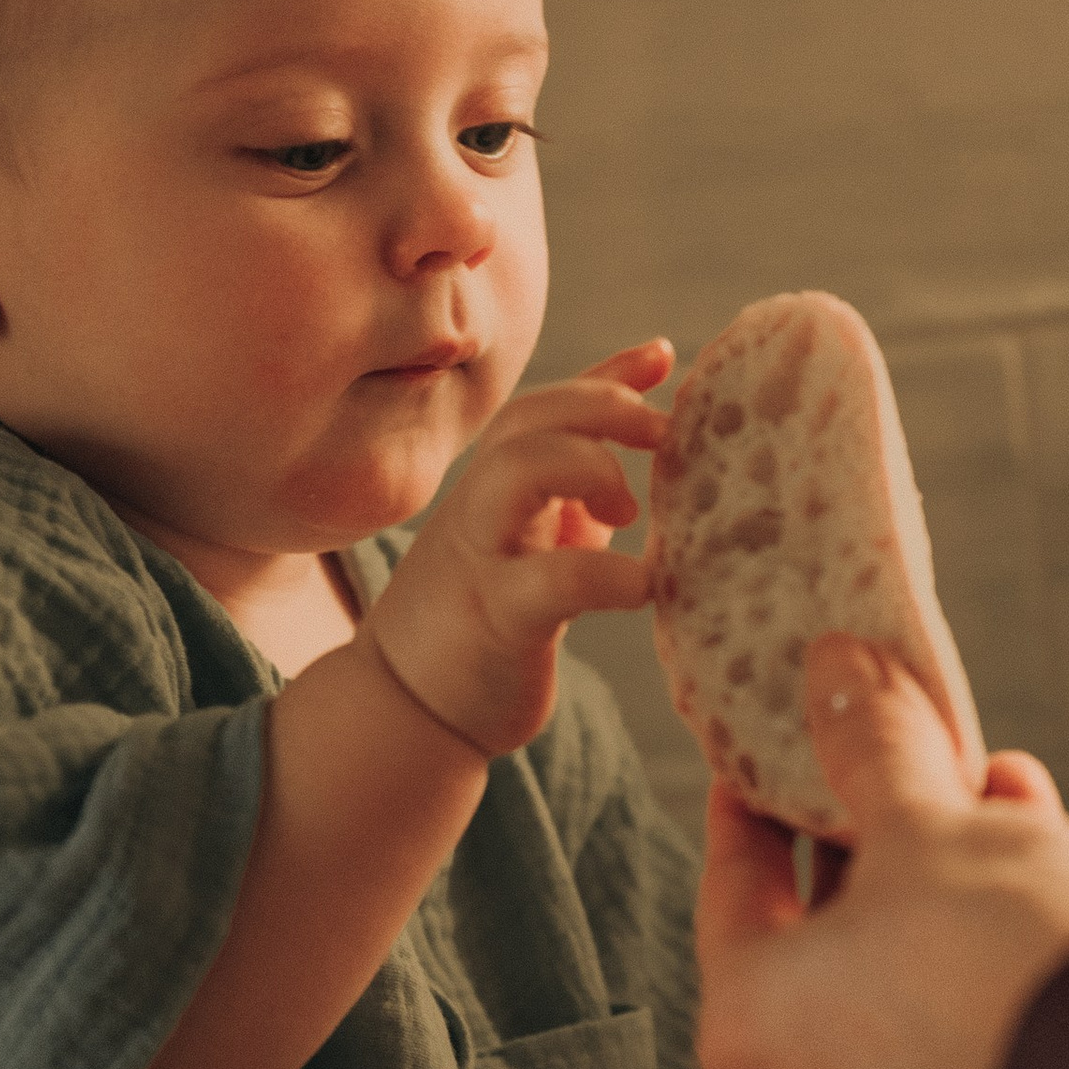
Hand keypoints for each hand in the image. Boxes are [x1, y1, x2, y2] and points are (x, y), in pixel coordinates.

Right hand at [365, 341, 671, 756]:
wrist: (404, 711)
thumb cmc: (484, 617)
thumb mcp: (533, 535)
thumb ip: (579, 476)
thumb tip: (641, 413)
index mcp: (492, 490)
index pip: (542, 407)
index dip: (607, 376)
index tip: (665, 358)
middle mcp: (480, 511)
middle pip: (528, 419)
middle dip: (603, 408)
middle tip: (663, 439)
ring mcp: (482, 561)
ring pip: (519, 470)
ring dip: (591, 467)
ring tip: (631, 515)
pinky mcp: (496, 621)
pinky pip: (552, 580)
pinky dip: (610, 575)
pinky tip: (646, 587)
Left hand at [693, 637, 1068, 1068]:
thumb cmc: (1006, 956)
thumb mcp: (923, 823)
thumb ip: (868, 746)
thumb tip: (839, 675)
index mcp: (748, 1035)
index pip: (729, 893)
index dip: (751, 807)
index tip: (759, 759)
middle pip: (822, 935)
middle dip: (870, 834)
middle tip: (887, 764)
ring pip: (896, 975)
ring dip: (939, 874)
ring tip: (990, 788)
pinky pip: (954, 1024)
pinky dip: (978, 946)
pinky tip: (1033, 850)